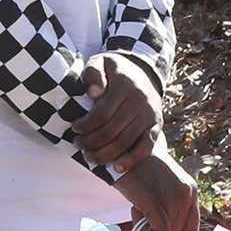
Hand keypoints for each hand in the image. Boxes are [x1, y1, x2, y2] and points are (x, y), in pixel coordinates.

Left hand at [76, 52, 163, 170]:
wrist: (142, 71)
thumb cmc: (113, 71)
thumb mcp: (100, 63)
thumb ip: (93, 74)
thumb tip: (93, 94)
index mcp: (125, 85)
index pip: (102, 113)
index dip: (85, 125)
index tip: (74, 128)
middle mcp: (140, 100)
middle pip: (112, 131)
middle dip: (91, 142)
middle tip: (79, 144)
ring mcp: (150, 114)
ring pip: (125, 142)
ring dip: (105, 154)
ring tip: (90, 156)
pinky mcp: (156, 125)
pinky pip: (146, 147)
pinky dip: (132, 160)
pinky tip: (117, 167)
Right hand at [116, 144, 202, 230]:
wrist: (126, 149)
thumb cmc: (141, 169)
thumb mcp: (164, 186)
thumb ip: (169, 207)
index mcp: (191, 190)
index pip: (193, 229)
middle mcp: (187, 194)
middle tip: (146, 220)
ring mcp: (173, 198)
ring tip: (139, 213)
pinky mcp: (155, 201)